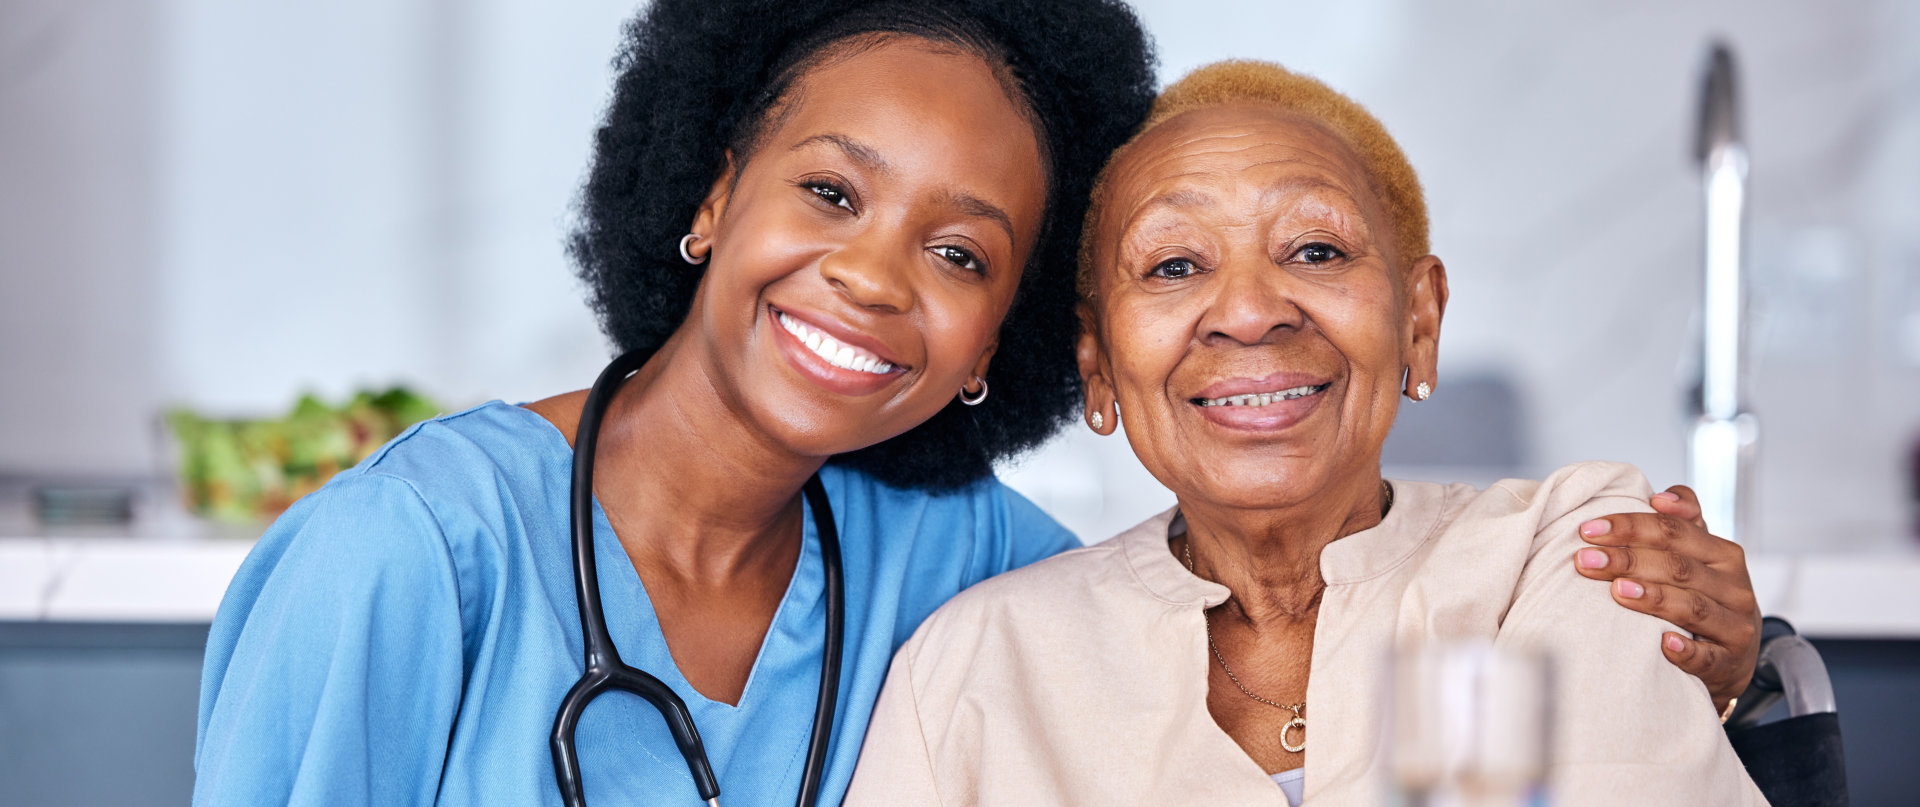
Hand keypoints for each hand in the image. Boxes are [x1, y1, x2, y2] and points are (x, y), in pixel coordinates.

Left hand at [1572, 485, 1760, 711]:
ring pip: (1692, 607)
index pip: (1674, 531)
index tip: (1588, 530)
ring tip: (1617, 591)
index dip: (1631, 526)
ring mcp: (1735, 626)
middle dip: (1627, 560)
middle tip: (1585, 559)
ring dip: (1653, 598)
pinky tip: (1663, 645)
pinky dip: (1686, 651)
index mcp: (1723, 554)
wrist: (1734, 655)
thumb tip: (1659, 497)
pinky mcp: (1730, 662)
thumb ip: (1683, 523)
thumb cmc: (1705, 595)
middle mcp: (1734, 587)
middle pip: (1678, 566)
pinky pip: (1708, 657)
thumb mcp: (1700, 557)